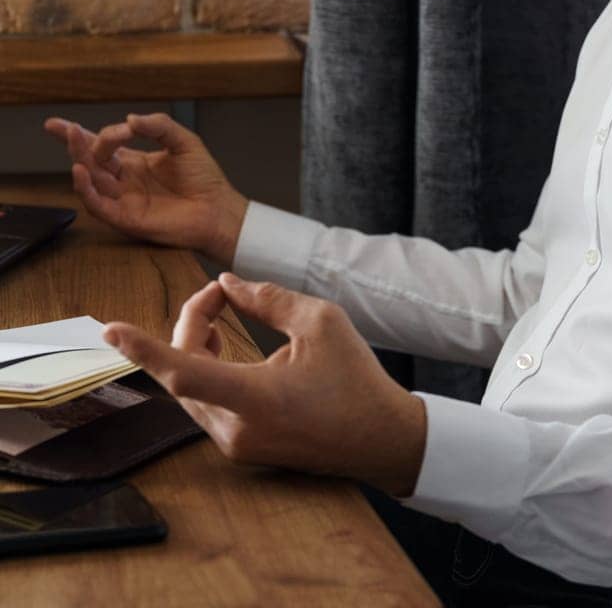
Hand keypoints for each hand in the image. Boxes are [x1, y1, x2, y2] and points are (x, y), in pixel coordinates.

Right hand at [42, 112, 248, 265]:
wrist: (219, 209)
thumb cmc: (204, 178)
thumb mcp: (184, 141)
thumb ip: (158, 126)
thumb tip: (130, 119)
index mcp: (135, 161)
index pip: (101, 145)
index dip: (79, 134)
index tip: (57, 123)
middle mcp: (124, 180)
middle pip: (92, 160)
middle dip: (75, 143)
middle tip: (65, 128)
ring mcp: (123, 199)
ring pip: (92, 179)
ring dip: (81, 159)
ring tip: (75, 140)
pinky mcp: (126, 218)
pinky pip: (98, 205)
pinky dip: (86, 190)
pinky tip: (81, 172)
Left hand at [102, 273, 427, 499]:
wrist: (380, 439)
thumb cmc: (356, 379)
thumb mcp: (320, 322)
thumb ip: (268, 298)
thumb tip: (228, 284)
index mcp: (255, 399)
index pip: (183, 372)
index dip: (144, 350)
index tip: (110, 331)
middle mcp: (236, 428)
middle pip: (183, 371)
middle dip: (191, 323)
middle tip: (219, 291)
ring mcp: (237, 443)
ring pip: (190, 388)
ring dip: (196, 346)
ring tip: (221, 311)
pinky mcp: (242, 446)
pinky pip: (206, 402)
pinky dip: (206, 368)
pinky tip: (223, 344)